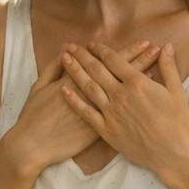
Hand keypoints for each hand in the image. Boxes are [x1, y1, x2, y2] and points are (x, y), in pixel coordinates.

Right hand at [3, 40, 157, 174]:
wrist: (32, 145)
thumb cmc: (33, 116)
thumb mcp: (38, 87)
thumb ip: (53, 67)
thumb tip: (65, 49)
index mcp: (78, 81)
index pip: (108, 63)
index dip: (126, 52)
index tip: (142, 42)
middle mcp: (92, 95)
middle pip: (121, 74)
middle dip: (139, 59)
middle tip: (156, 48)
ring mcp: (98, 113)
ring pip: (125, 90)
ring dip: (141, 76)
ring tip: (156, 68)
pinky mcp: (99, 130)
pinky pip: (124, 111)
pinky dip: (134, 102)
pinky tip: (145, 95)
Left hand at [60, 42, 188, 173]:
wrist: (170, 153)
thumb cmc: (177, 123)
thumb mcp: (177, 92)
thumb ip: (169, 68)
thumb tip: (167, 47)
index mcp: (137, 83)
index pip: (114, 60)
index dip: (101, 50)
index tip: (92, 44)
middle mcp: (120, 94)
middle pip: (97, 70)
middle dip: (82, 56)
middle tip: (70, 46)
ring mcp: (111, 112)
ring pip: (88, 87)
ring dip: (75, 71)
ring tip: (64, 59)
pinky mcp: (106, 129)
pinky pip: (86, 112)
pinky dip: (74, 100)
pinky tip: (64, 90)